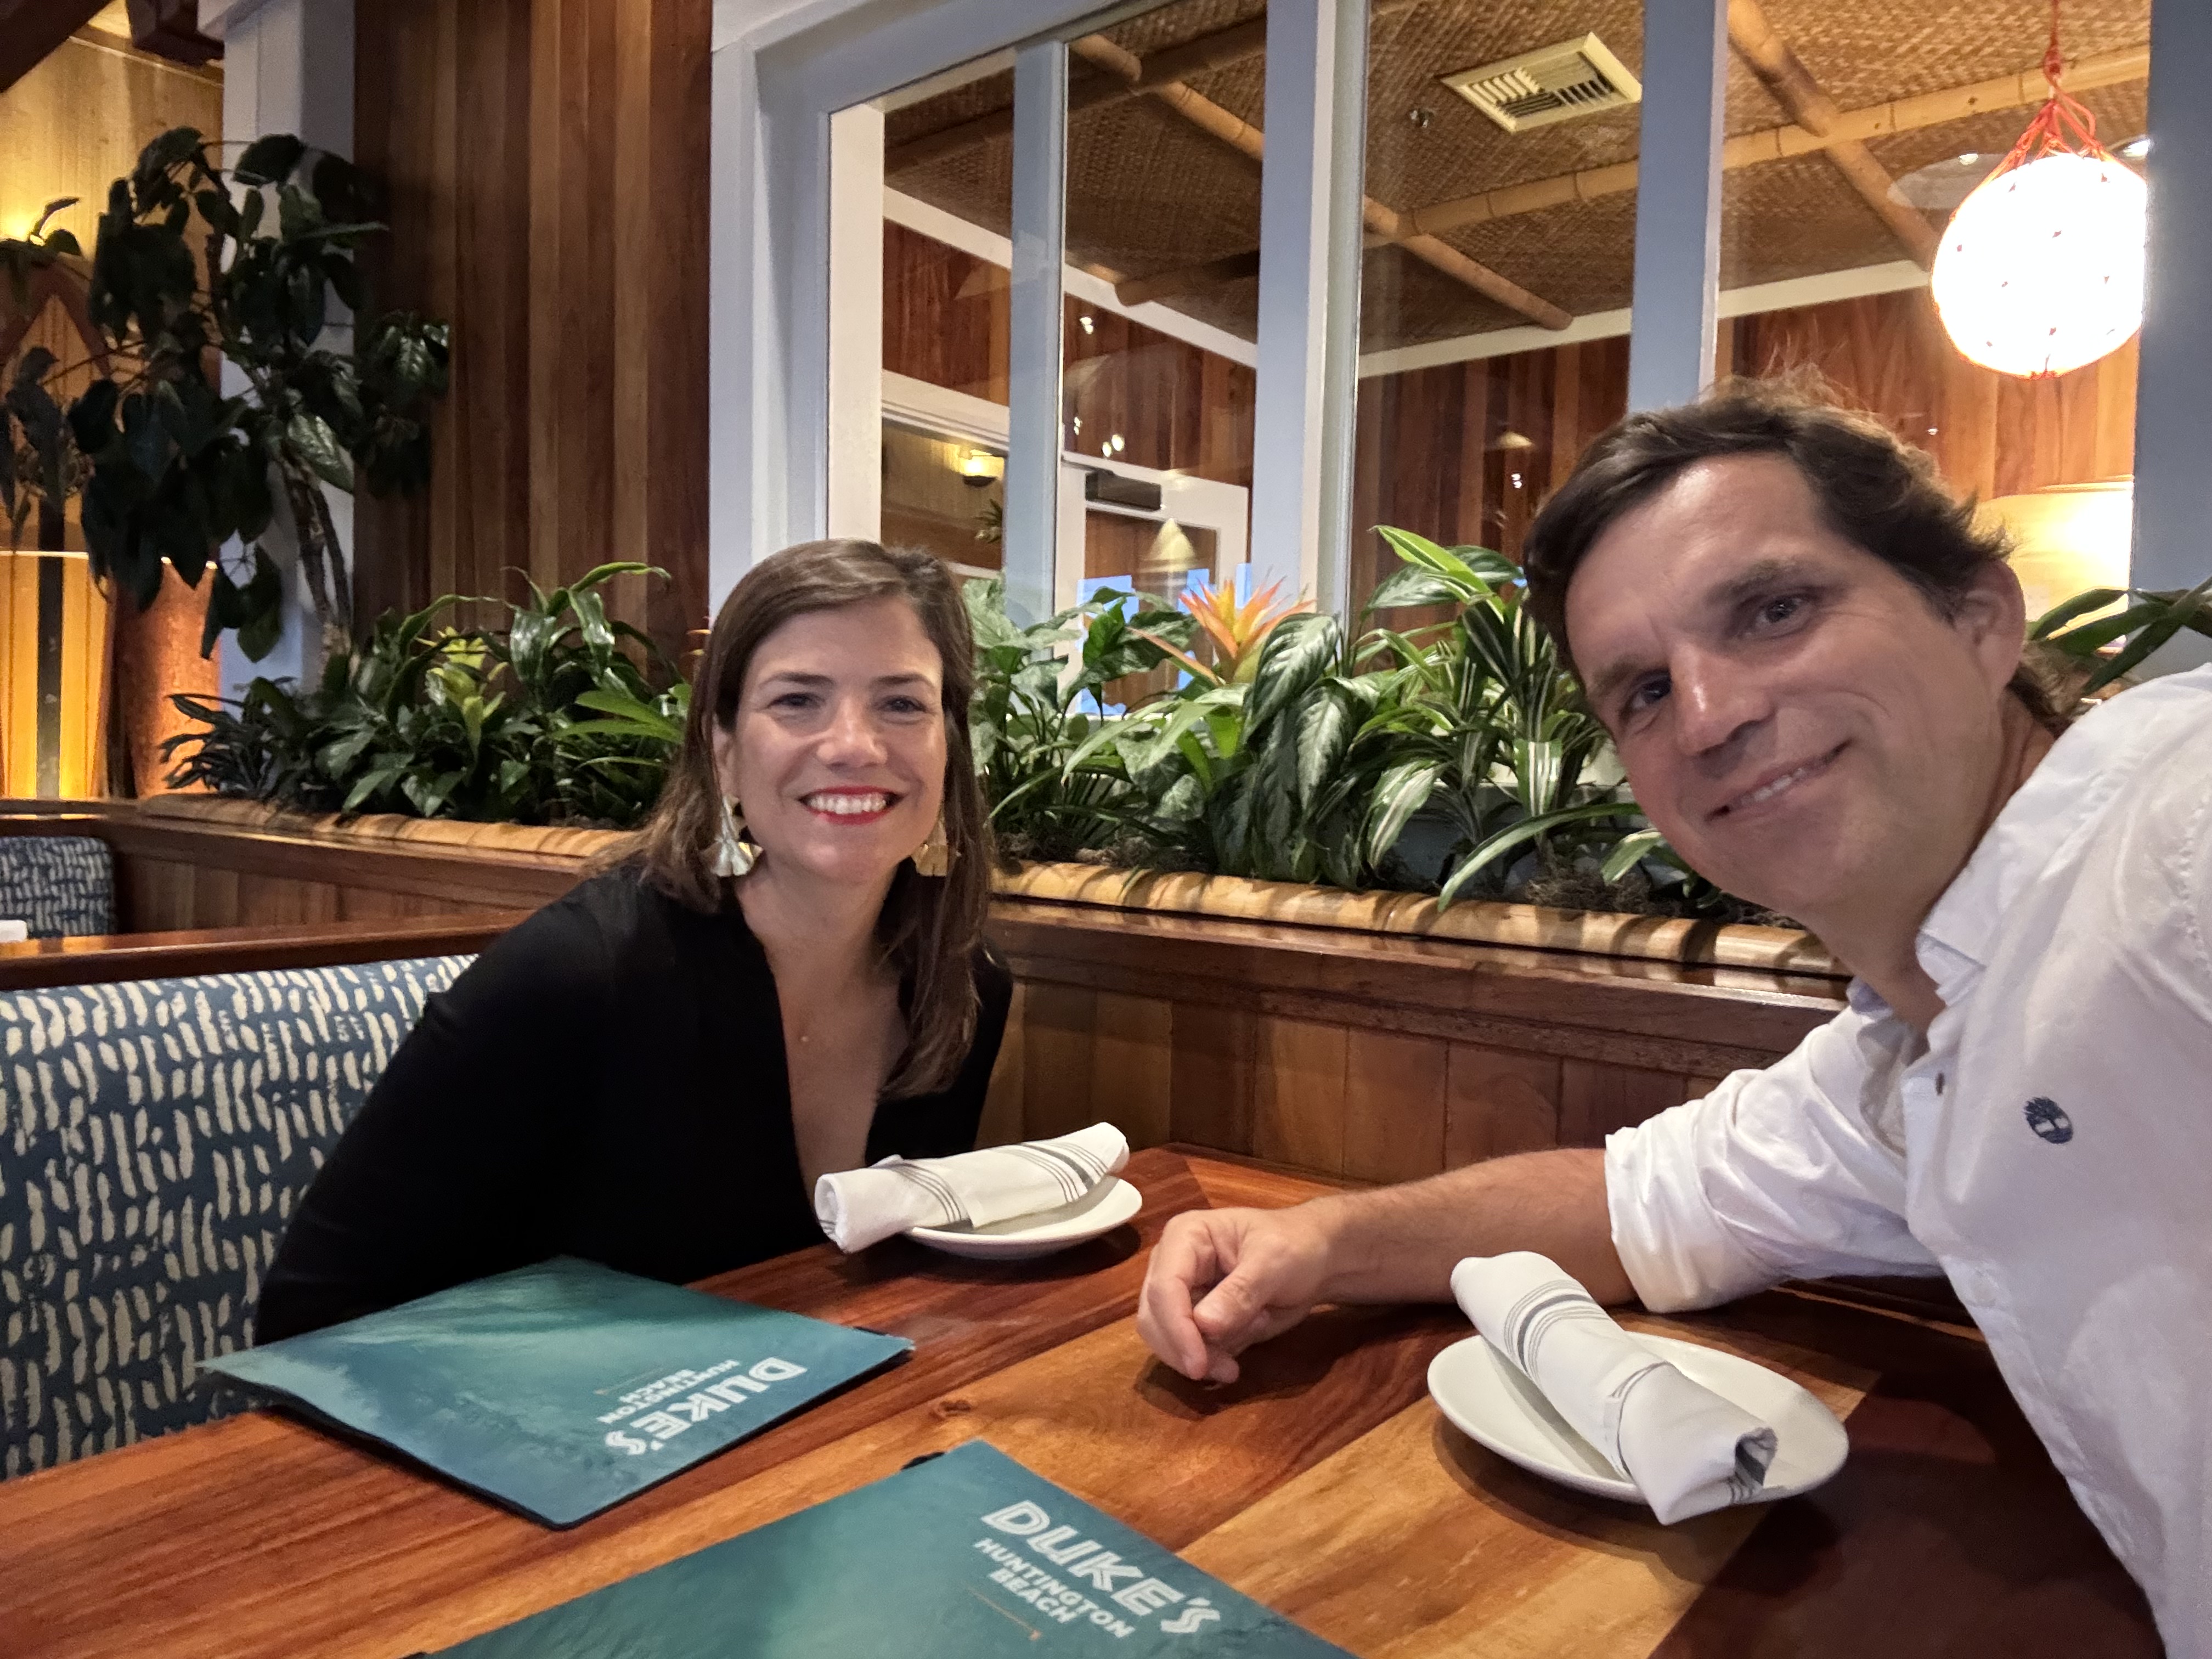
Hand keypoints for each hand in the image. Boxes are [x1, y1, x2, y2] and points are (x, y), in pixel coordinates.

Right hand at [1137, 1203, 1337, 1383]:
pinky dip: (1217, 1354)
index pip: (1164, 1286)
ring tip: (1255, 1327)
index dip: (1176, 1328)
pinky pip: (1190, 1349)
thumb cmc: (1296, 1247)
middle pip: (1154, 1317)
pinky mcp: (1194, 1319)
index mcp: (1185, 1236)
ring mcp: (1182, 1293)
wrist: (1317, 1261)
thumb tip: (1204, 1324)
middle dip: (1187, 1348)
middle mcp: (1173, 1264)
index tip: (1199, 1365)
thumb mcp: (1274, 1263)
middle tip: (1228, 1369)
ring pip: (1168, 1339)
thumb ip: (1240, 1292)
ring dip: (1207, 1352)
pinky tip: (1251, 1332)